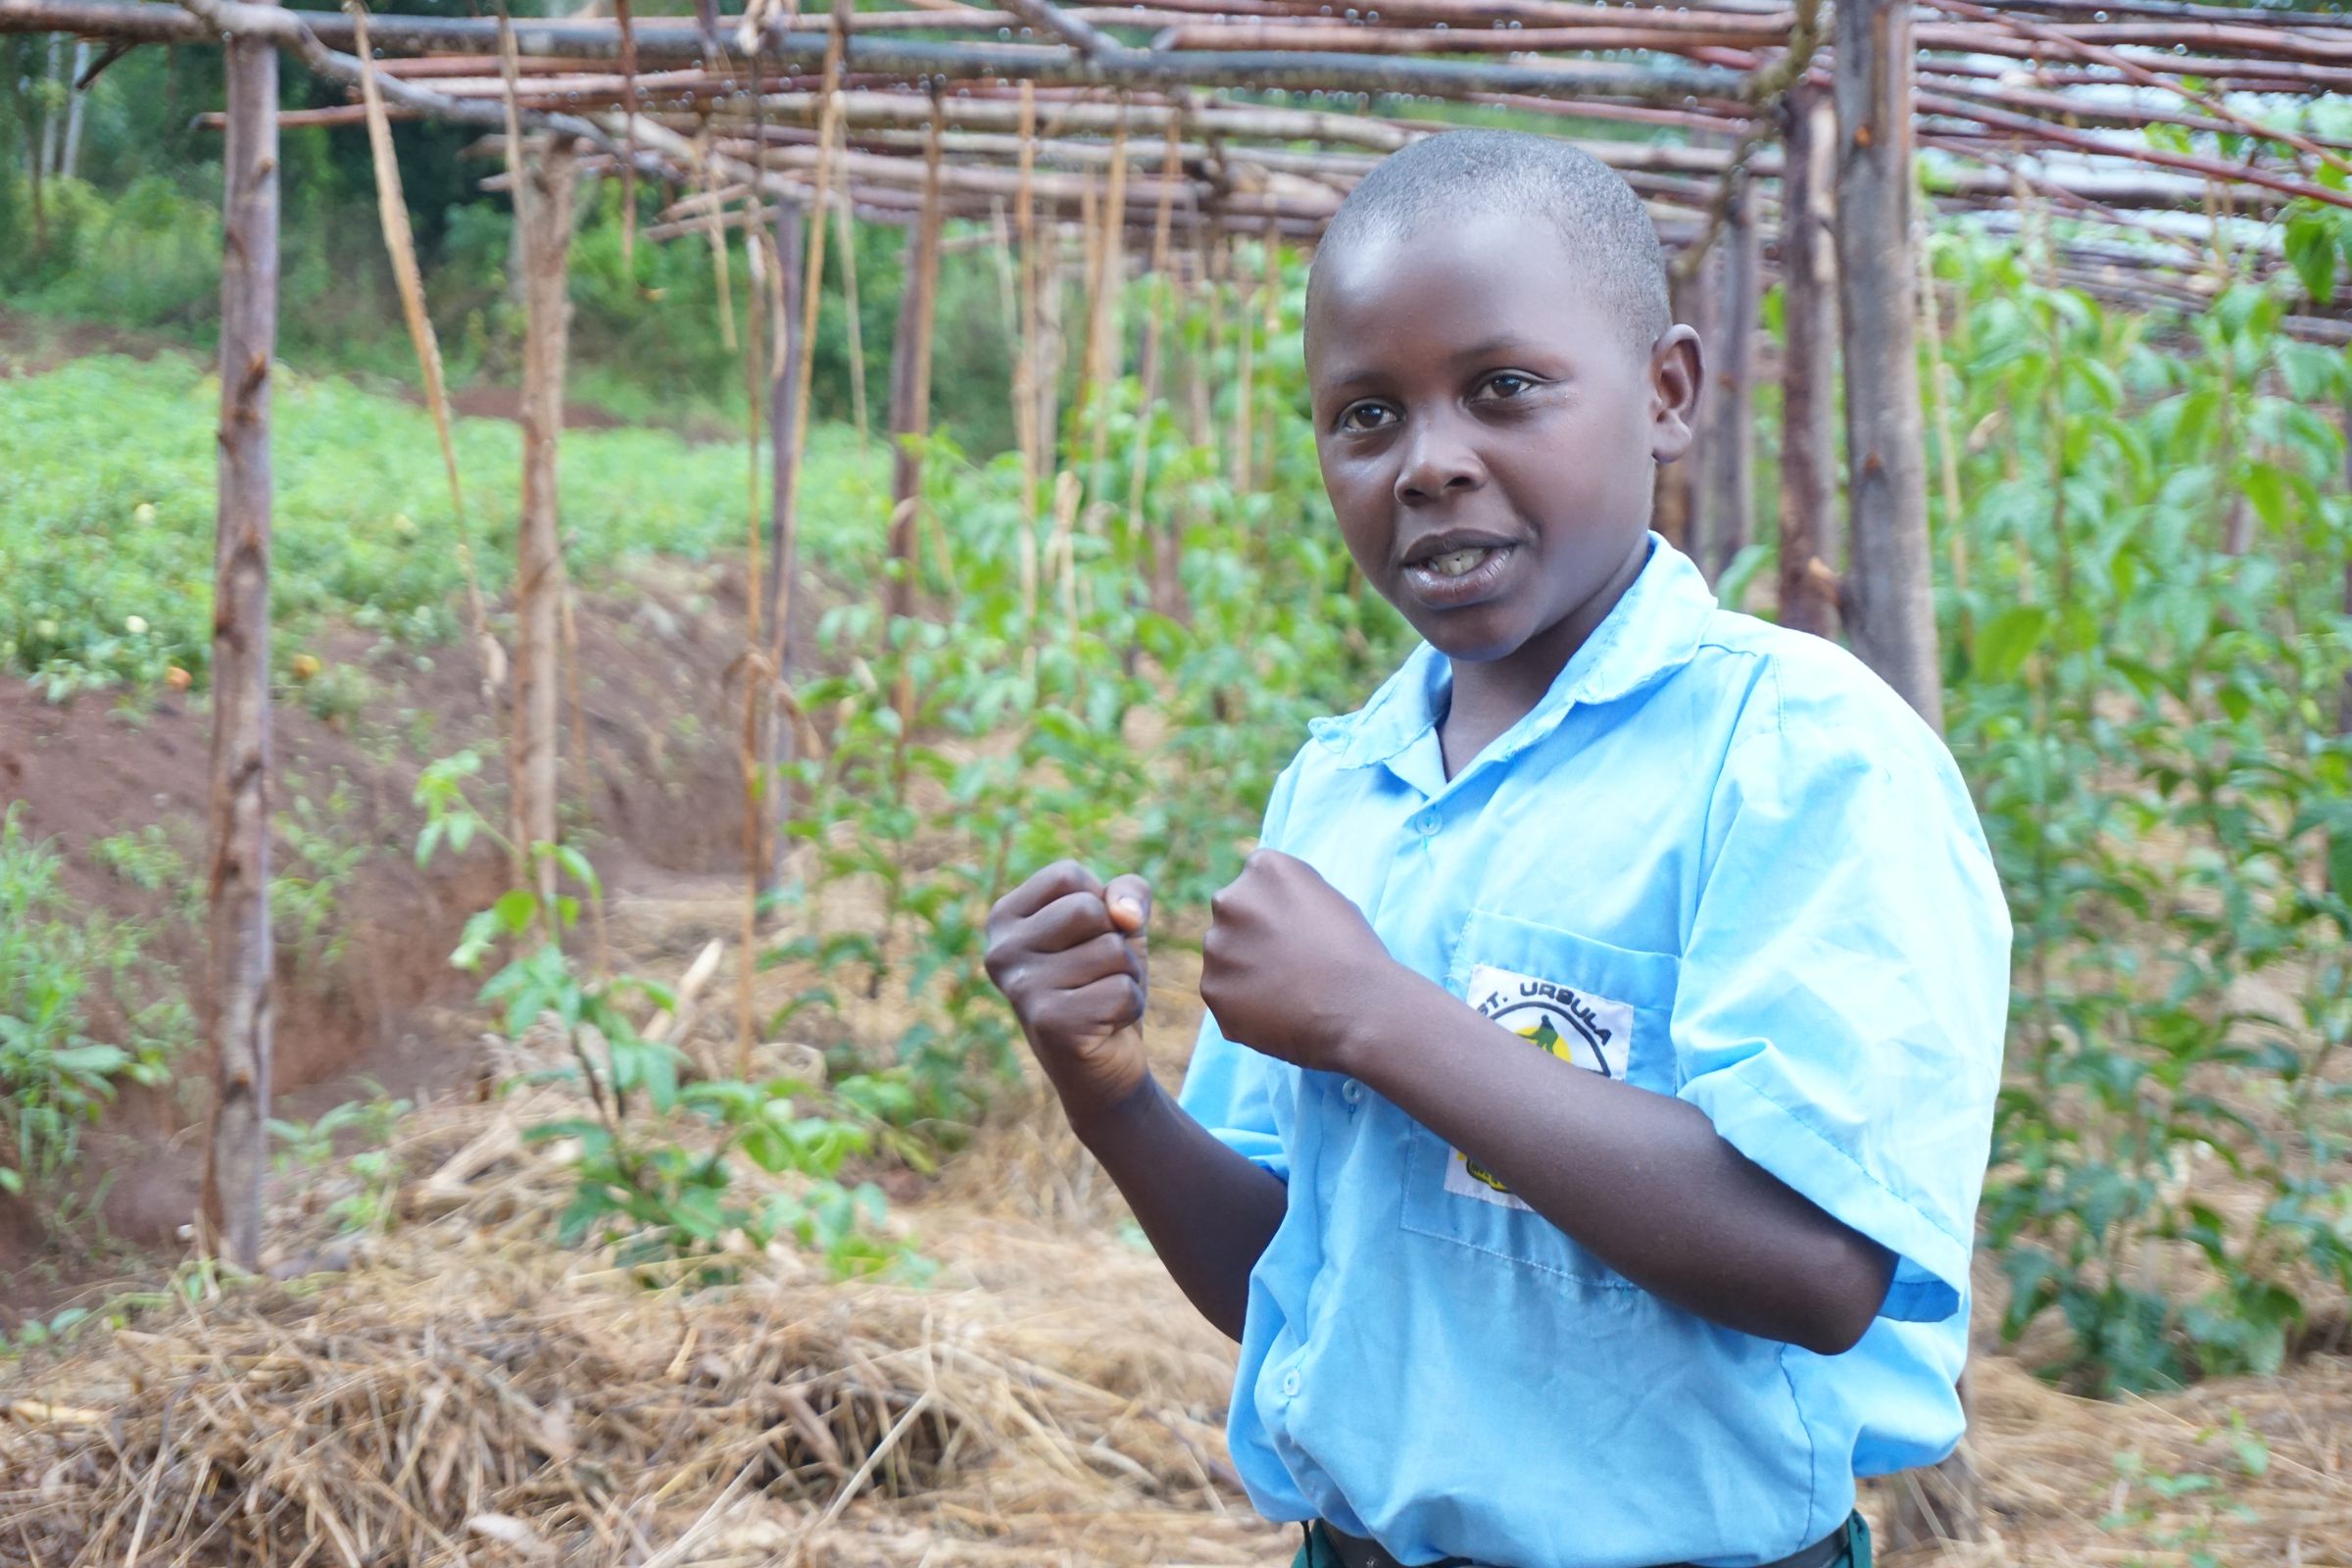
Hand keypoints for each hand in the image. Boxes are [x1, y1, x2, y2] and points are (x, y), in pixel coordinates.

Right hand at [984, 860, 1155, 1124]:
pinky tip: (1104, 1025)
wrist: (1103, 1063)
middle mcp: (1000, 952)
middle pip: (1088, 909)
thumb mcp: (1118, 923)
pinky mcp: (1050, 1024)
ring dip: (1126, 976)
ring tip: (1100, 999)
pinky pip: (1121, 991)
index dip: (1100, 904)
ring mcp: (1021, 989)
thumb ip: (1128, 892)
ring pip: (1111, 950)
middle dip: (1115, 941)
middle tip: (1097, 975)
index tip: (1085, 940)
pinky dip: (1130, 1007)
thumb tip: (1123, 916)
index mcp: (1004, 918)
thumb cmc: (1103, 981)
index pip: (1068, 875)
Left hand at [1201, 848, 1400, 1072]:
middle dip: (1252, 935)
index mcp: (1263, 868)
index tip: (1297, 930)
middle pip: (1233, 915)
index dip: (1277, 909)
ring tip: (1286, 991)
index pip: (1256, 882)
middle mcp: (1230, 899)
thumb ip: (1287, 897)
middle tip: (1288, 963)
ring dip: (1244, 969)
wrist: (1355, 1007)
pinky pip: (1224, 994)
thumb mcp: (1326, 900)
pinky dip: (1242, 1004)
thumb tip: (1269, 911)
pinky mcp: (1212, 988)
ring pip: (1224, 956)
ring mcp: (1216, 945)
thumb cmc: (1353, 952)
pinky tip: (1276, 1012)